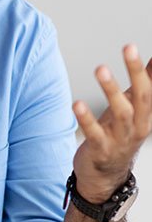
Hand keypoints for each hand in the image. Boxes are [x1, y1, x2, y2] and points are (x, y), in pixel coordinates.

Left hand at [72, 45, 151, 202]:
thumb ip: (145, 84)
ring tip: (101, 68)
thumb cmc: (119, 134)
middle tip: (128, 47)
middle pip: (142, 96)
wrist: (106, 176)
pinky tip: (77, 103)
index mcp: (146, 113)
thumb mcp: (134, 108)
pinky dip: (86, 118)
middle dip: (136, 71)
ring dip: (111, 90)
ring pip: (121, 112)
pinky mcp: (100, 149)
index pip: (151, 87)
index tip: (138, 45)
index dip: (147, 68)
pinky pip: (94, 133)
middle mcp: (138, 125)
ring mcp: (120, 138)